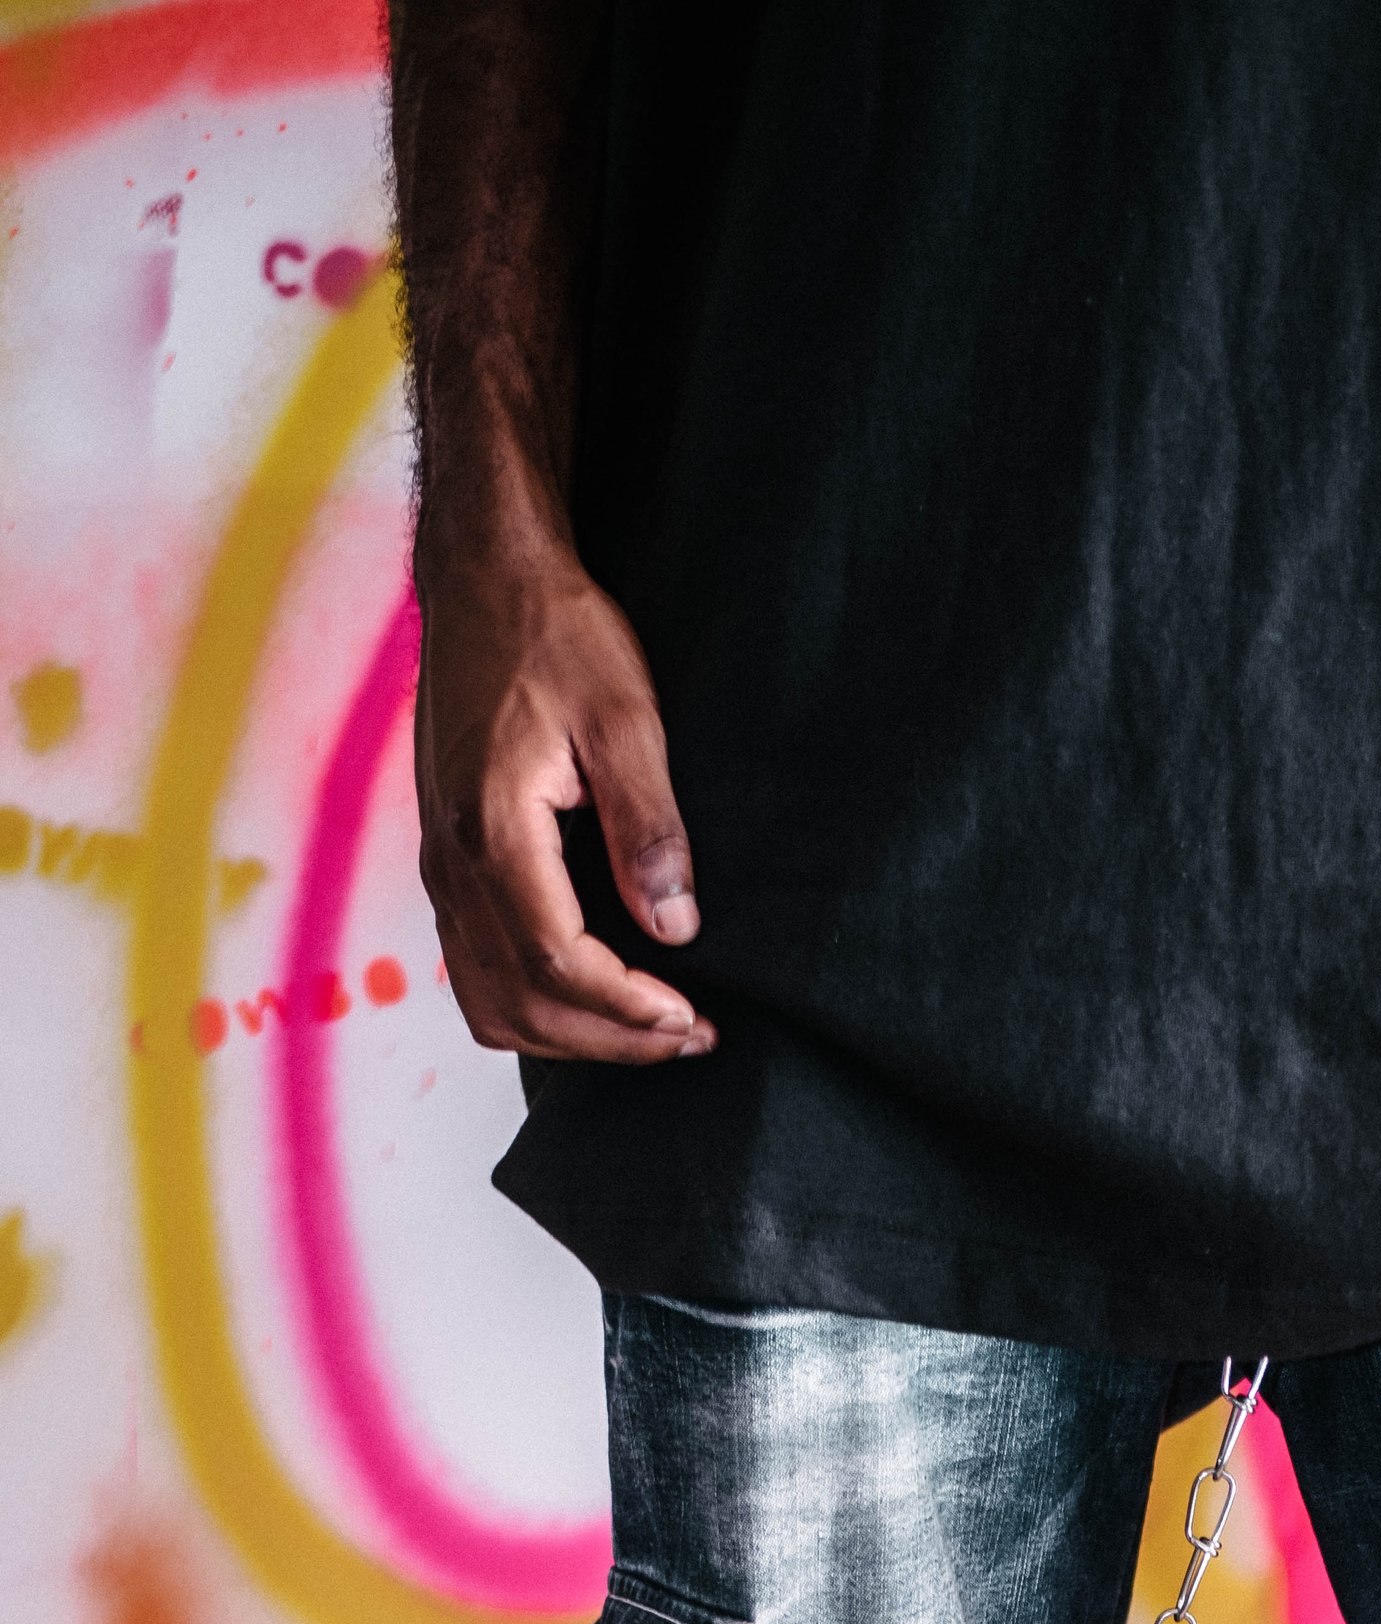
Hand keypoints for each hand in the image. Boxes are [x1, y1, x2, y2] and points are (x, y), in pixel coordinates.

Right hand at [413, 519, 715, 1062]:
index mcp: (493, 829)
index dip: (628, 1010)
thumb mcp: (625, 718)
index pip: (558, 962)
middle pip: (521, 1003)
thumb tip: (675, 928)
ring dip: (571, 1035)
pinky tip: (595, 996)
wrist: (483, 579)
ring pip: (489, 1002)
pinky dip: (534, 1005)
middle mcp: (452, 861)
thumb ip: (649, 827)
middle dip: (609, 1039)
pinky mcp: (446, 860)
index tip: (692, 1021)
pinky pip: (476, 969)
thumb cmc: (554, 634)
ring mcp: (441, 865)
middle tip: (689, 1038)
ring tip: (648, 1030)